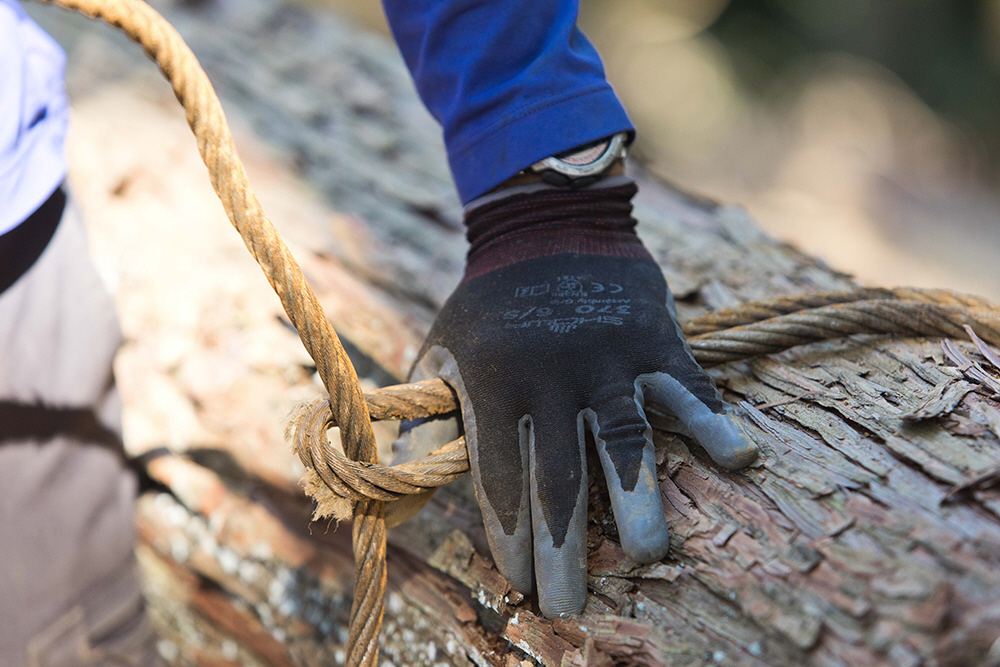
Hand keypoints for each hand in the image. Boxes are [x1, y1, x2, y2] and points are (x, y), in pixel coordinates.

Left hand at [396, 184, 757, 616]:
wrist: (546, 223)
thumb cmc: (488, 300)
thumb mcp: (443, 348)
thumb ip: (428, 414)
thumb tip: (408, 480)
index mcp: (495, 384)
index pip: (501, 478)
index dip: (509, 536)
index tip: (518, 584)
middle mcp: (551, 378)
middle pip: (559, 478)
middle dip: (562, 547)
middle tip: (569, 603)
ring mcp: (607, 359)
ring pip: (623, 441)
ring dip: (636, 501)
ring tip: (648, 554)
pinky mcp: (653, 339)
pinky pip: (687, 386)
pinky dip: (713, 420)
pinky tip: (740, 458)